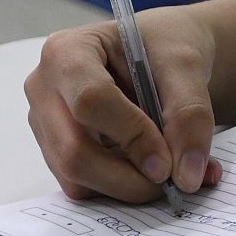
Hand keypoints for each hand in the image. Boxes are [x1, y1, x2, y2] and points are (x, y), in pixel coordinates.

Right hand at [25, 12, 224, 203]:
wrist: (160, 53)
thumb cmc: (164, 47)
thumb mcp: (186, 67)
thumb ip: (190, 115)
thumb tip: (187, 176)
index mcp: (67, 51)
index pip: (90, 101)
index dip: (132, 137)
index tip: (168, 162)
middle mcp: (44, 89)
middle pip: (73, 151)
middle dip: (128, 178)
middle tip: (174, 182)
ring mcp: (46, 124)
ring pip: (76, 178)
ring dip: (128, 187)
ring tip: (170, 173)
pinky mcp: (55, 151)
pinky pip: (83, 186)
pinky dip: (121, 189)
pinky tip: (148, 170)